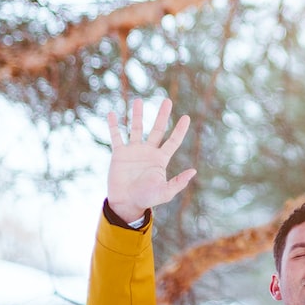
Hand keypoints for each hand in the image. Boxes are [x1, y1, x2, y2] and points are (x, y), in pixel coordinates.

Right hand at [107, 98, 196, 222]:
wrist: (126, 204)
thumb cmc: (147, 199)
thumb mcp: (165, 192)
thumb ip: (178, 182)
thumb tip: (193, 171)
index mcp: (161, 159)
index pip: (173, 141)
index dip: (180, 130)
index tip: (186, 117)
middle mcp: (148, 151)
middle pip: (157, 129)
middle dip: (162, 115)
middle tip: (167, 100)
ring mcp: (133, 151)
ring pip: (136, 128)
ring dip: (137, 115)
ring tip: (138, 101)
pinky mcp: (119, 154)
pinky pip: (116, 137)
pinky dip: (114, 126)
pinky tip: (111, 114)